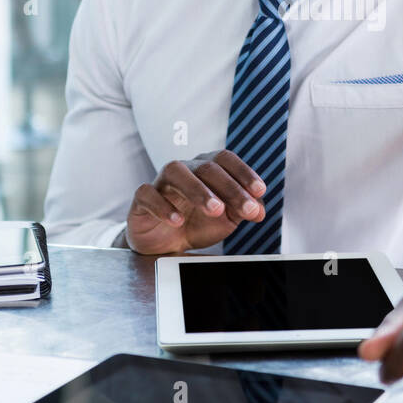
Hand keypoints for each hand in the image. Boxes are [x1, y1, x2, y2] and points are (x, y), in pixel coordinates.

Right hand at [124, 149, 266, 254]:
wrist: (165, 242)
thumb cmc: (197, 222)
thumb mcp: (227, 218)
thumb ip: (244, 210)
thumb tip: (260, 209)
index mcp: (207, 168)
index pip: (226, 159)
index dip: (244, 172)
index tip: (260, 191)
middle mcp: (185, 169)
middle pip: (207, 167)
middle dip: (230, 188)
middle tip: (246, 208)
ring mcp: (161, 182)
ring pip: (176, 172)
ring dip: (198, 190)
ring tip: (215, 209)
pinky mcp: (142, 198)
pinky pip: (148, 194)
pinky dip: (162, 206)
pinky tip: (177, 220)